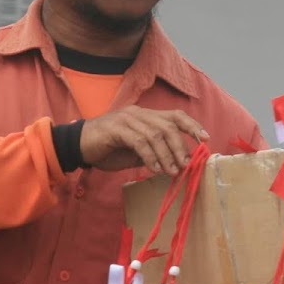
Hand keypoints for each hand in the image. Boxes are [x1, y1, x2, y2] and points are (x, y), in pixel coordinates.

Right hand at [80, 105, 207, 175]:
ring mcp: (128, 119)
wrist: (78, 145)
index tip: (205, 139)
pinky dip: (150, 156)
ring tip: (172, 170)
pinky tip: (155, 168)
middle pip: (169, 125)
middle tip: (185, 164)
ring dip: (167, 154)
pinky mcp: (117, 129)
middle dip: (181, 146)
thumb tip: (177, 163)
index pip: (175, 115)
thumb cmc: (108, 149)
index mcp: (146, 116)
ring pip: (156, 133)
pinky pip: (140, 141)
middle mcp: (139, 113)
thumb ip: (155, 152)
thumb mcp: (136, 151)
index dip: (192, 126)